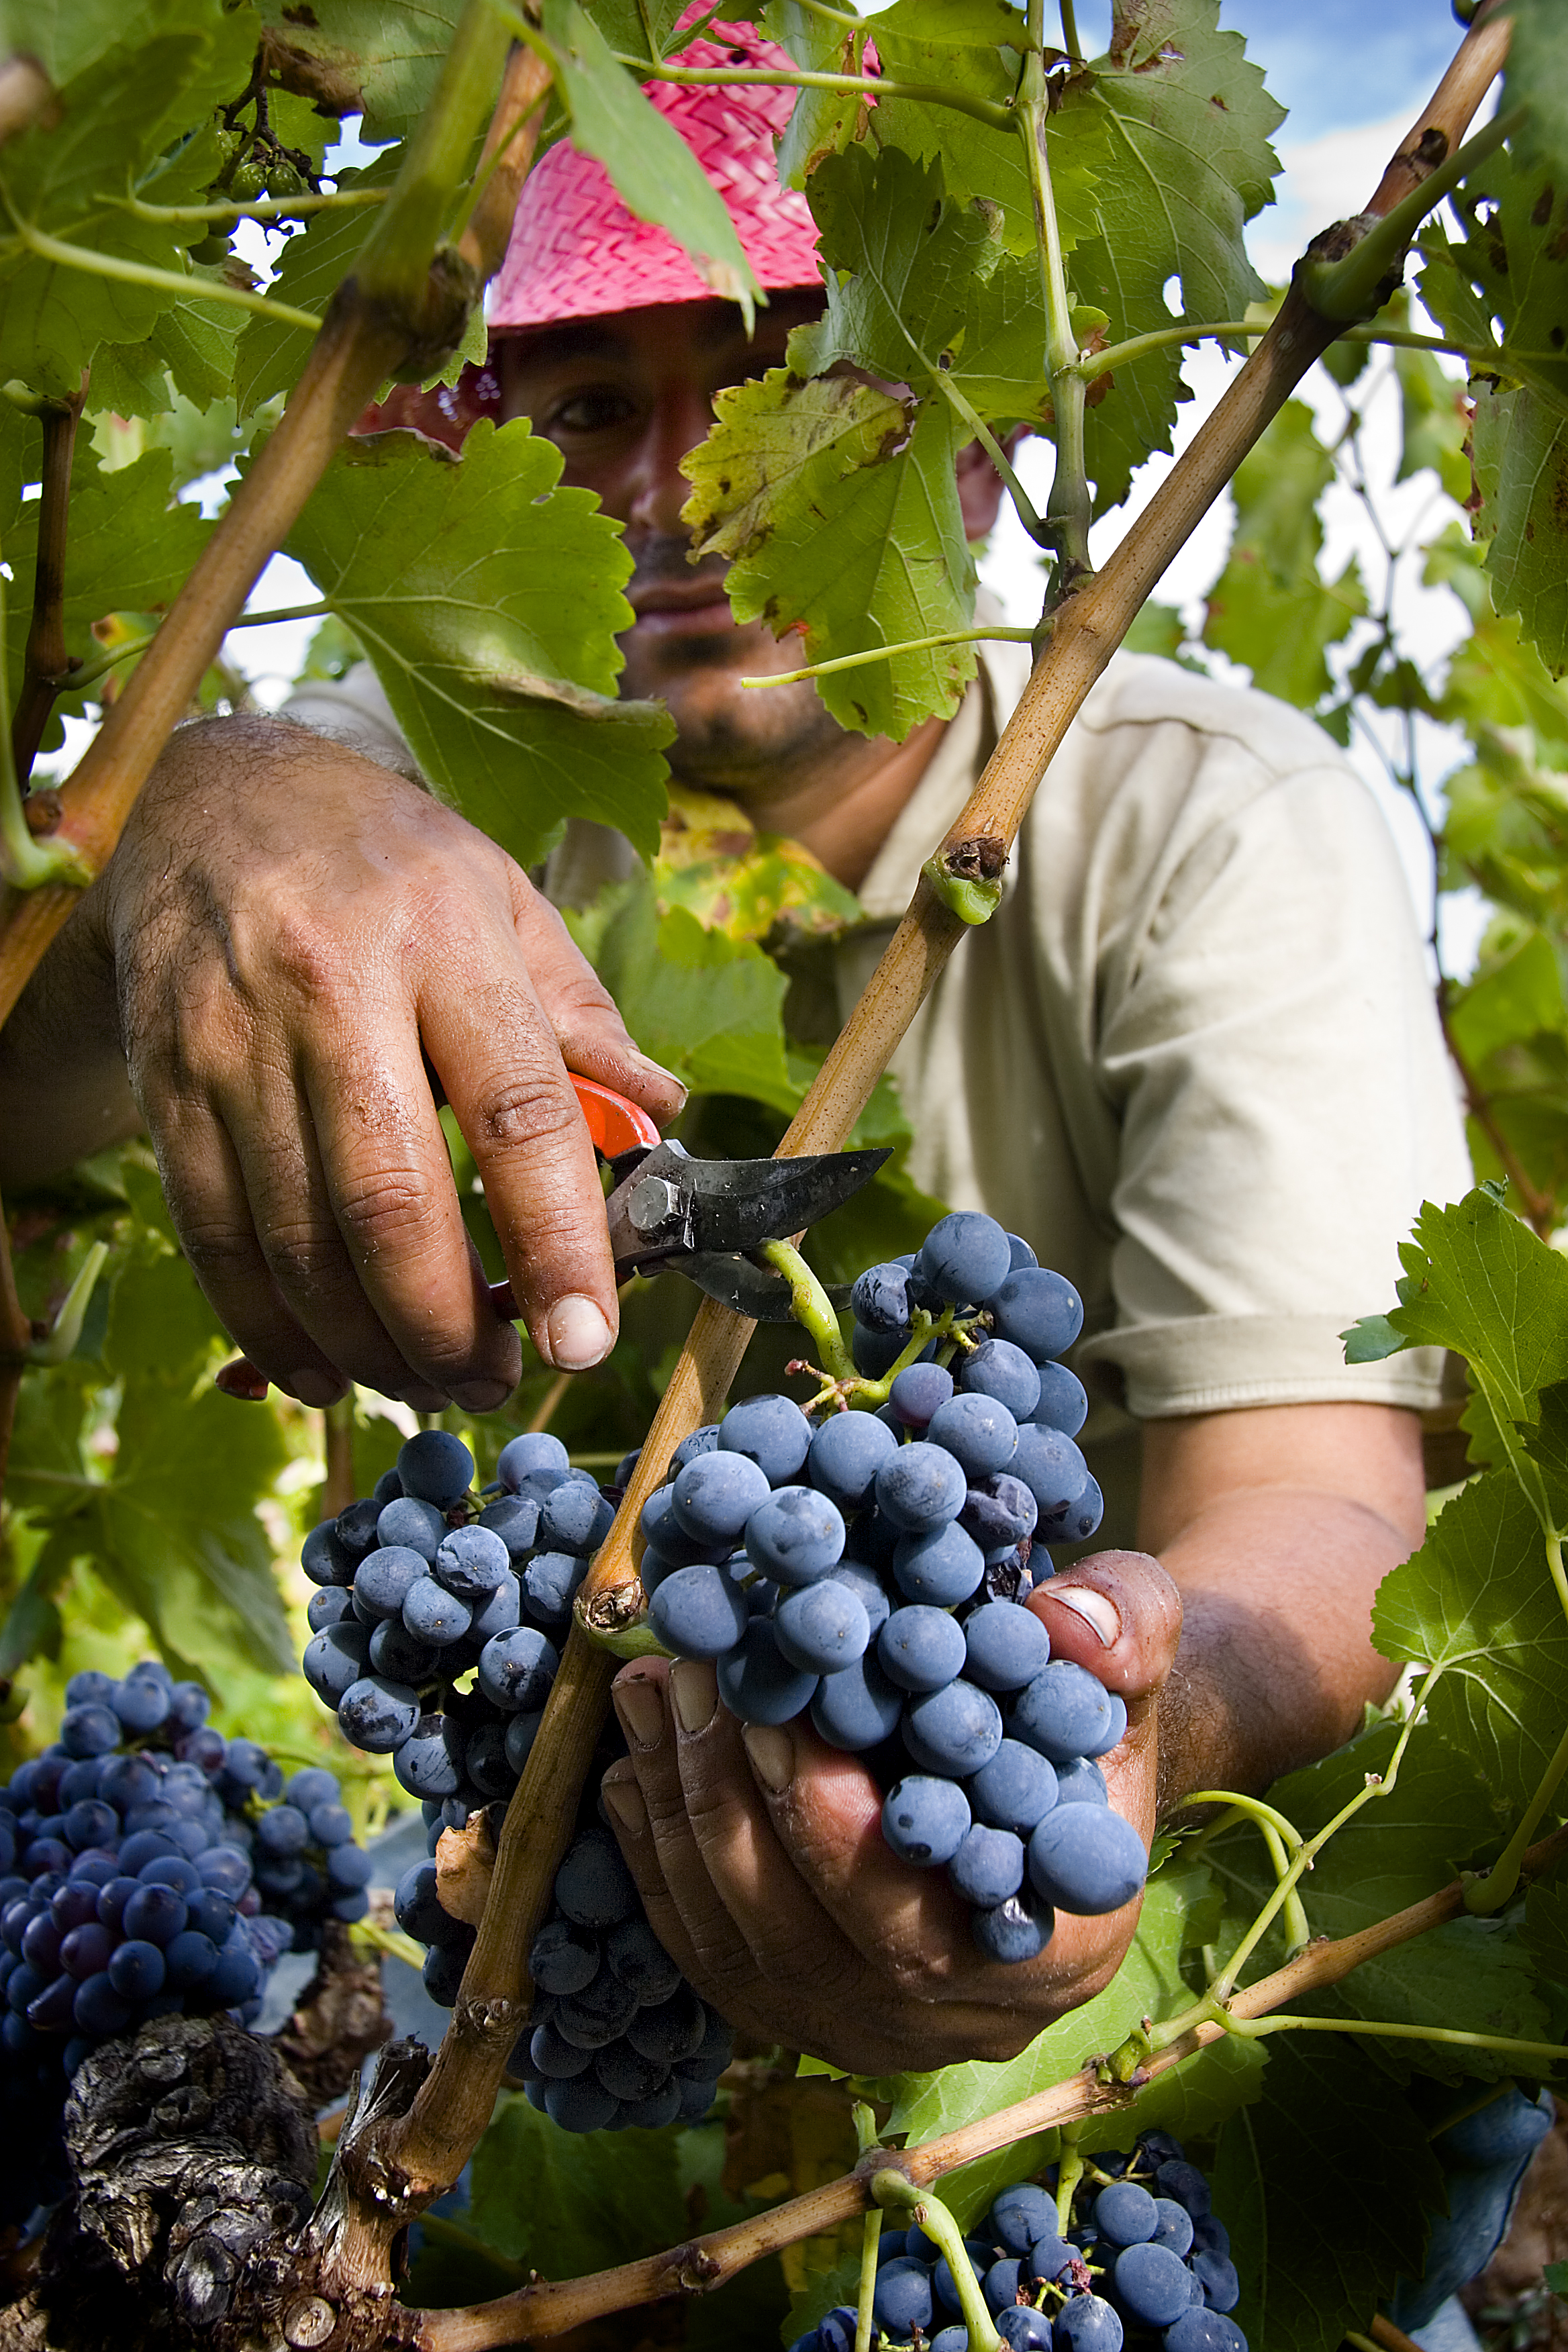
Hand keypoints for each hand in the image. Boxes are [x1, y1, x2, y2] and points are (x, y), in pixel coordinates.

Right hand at [92, 716, 684, 1408]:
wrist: (205, 804)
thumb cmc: (384, 861)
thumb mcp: (504, 897)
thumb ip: (581, 1015)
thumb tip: (660, 1117)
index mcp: (445, 937)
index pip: (517, 1114)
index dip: (559, 1242)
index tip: (587, 1339)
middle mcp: (331, 989)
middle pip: (390, 1205)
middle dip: (448, 1328)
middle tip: (495, 1385)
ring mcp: (233, 1043)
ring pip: (298, 1242)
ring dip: (368, 1347)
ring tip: (428, 1384)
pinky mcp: (166, 1086)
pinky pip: (215, 1239)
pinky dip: (270, 1329)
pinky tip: (325, 1371)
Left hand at [598, 1550, 1182, 2072]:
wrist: (1061, 1766)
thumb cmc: (1091, 1705)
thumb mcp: (1139, 1652)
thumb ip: (1129, 1630)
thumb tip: (1068, 1620)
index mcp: (1051, 1953)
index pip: (915, 1923)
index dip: (829, 1824)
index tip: (775, 1709)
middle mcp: (953, 2023)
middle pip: (804, 1941)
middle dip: (731, 1800)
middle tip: (695, 1673)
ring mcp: (861, 2032)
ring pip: (735, 1945)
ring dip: (680, 1809)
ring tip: (654, 1684)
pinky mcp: (789, 2014)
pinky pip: (697, 1947)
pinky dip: (655, 1850)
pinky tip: (637, 1752)